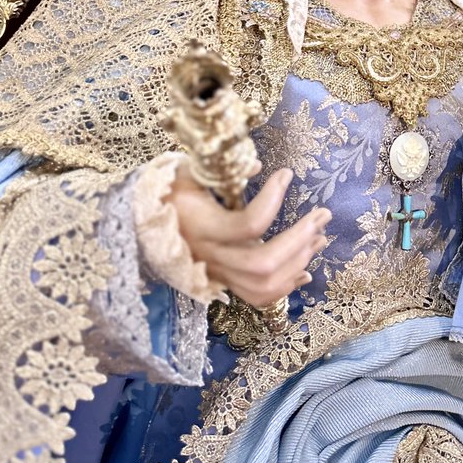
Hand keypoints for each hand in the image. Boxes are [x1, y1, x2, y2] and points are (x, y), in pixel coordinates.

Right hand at [169, 161, 329, 307]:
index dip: (272, 199)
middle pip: (264, 263)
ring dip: (299, 263)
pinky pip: (258, 297)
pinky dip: (285, 286)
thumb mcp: (188, 172)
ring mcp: (218, 274)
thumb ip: (222, 170)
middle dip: (300, 239)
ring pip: (264, 286)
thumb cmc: (168, 192)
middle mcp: (211, 256)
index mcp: (202, 227)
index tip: (286, 174)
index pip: (247, 223)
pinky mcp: (223, 282)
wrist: (141, 224)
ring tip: (319, 238)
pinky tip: (305, 271)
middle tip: (322, 214)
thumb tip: (256, 165)